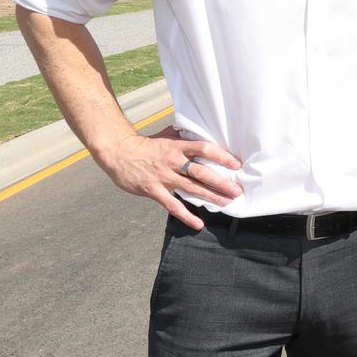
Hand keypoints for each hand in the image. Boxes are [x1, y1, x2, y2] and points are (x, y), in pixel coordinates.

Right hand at [100, 126, 242, 230]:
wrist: (119, 153)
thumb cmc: (146, 144)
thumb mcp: (167, 135)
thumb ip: (184, 137)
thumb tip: (202, 133)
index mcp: (177, 146)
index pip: (203, 149)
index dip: (220, 156)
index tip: (235, 164)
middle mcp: (173, 162)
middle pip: (201, 172)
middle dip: (221, 182)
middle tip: (237, 190)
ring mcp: (163, 177)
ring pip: (191, 188)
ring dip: (210, 197)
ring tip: (226, 203)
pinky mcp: (154, 190)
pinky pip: (172, 205)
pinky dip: (186, 215)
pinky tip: (198, 224)